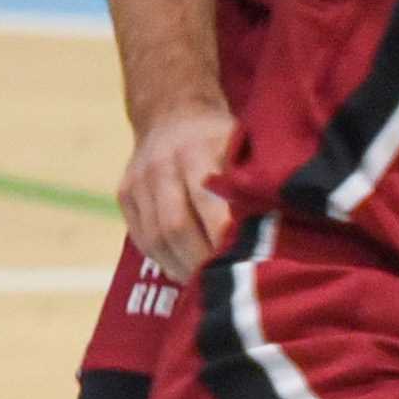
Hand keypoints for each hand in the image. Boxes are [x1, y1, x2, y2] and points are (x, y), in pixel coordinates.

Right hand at [118, 98, 234, 279]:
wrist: (172, 112)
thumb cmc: (222, 136)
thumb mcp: (241, 146)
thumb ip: (251, 184)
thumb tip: (273, 232)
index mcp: (195, 151)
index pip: (206, 204)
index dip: (223, 238)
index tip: (244, 262)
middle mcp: (160, 166)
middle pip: (175, 227)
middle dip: (201, 261)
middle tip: (226, 285)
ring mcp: (138, 181)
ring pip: (155, 238)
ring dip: (181, 267)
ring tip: (206, 286)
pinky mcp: (124, 195)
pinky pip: (141, 238)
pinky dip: (164, 260)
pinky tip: (185, 272)